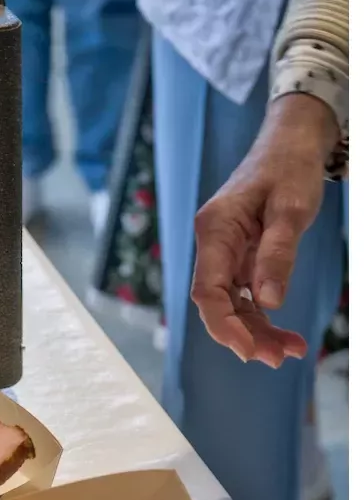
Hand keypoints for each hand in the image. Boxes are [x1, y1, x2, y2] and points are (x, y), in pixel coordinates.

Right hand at [191, 94, 338, 366]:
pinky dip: (265, 318)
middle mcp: (214, 246)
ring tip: (292, 351)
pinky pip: (247, 296)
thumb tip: (267, 301)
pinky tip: (287, 336)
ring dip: (259, 332)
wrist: (290, 141)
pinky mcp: (241, 260)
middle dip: (246, 336)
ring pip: (234, 306)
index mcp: (215, 231)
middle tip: (279, 358)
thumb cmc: (289, 166)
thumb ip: (277, 254)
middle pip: (219, 305)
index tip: (249, 350)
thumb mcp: (291, 208)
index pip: (208, 291)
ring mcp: (226, 255)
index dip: (224, 325)